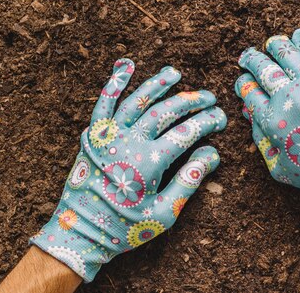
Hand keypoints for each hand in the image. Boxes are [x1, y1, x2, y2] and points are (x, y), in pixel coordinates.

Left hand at [31, 59, 226, 281]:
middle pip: (165, 112)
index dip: (206, 122)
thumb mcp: (163, 214)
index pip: (185, 133)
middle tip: (209, 97)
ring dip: (157, 84)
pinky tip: (126, 66)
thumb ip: (188, 182)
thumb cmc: (123, 228)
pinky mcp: (93, 136)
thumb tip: (212, 155)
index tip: (220, 118)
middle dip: (190, 101)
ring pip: (137, 101)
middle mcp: (128, 143)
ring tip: (175, 73)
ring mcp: (108, 137)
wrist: (78, 233)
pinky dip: (114, 83)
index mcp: (148, 163)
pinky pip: (103, 103)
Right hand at [235, 27, 299, 228]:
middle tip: (249, 57)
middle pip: (262, 68)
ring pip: (287, 53)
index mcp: (270, 120)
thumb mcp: (278, 167)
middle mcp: (287, 98)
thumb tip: (249, 114)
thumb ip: (260, 140)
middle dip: (252, 59)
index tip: (245, 81)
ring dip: (277, 45)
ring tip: (273, 43)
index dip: (243, 83)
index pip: (248, 91)